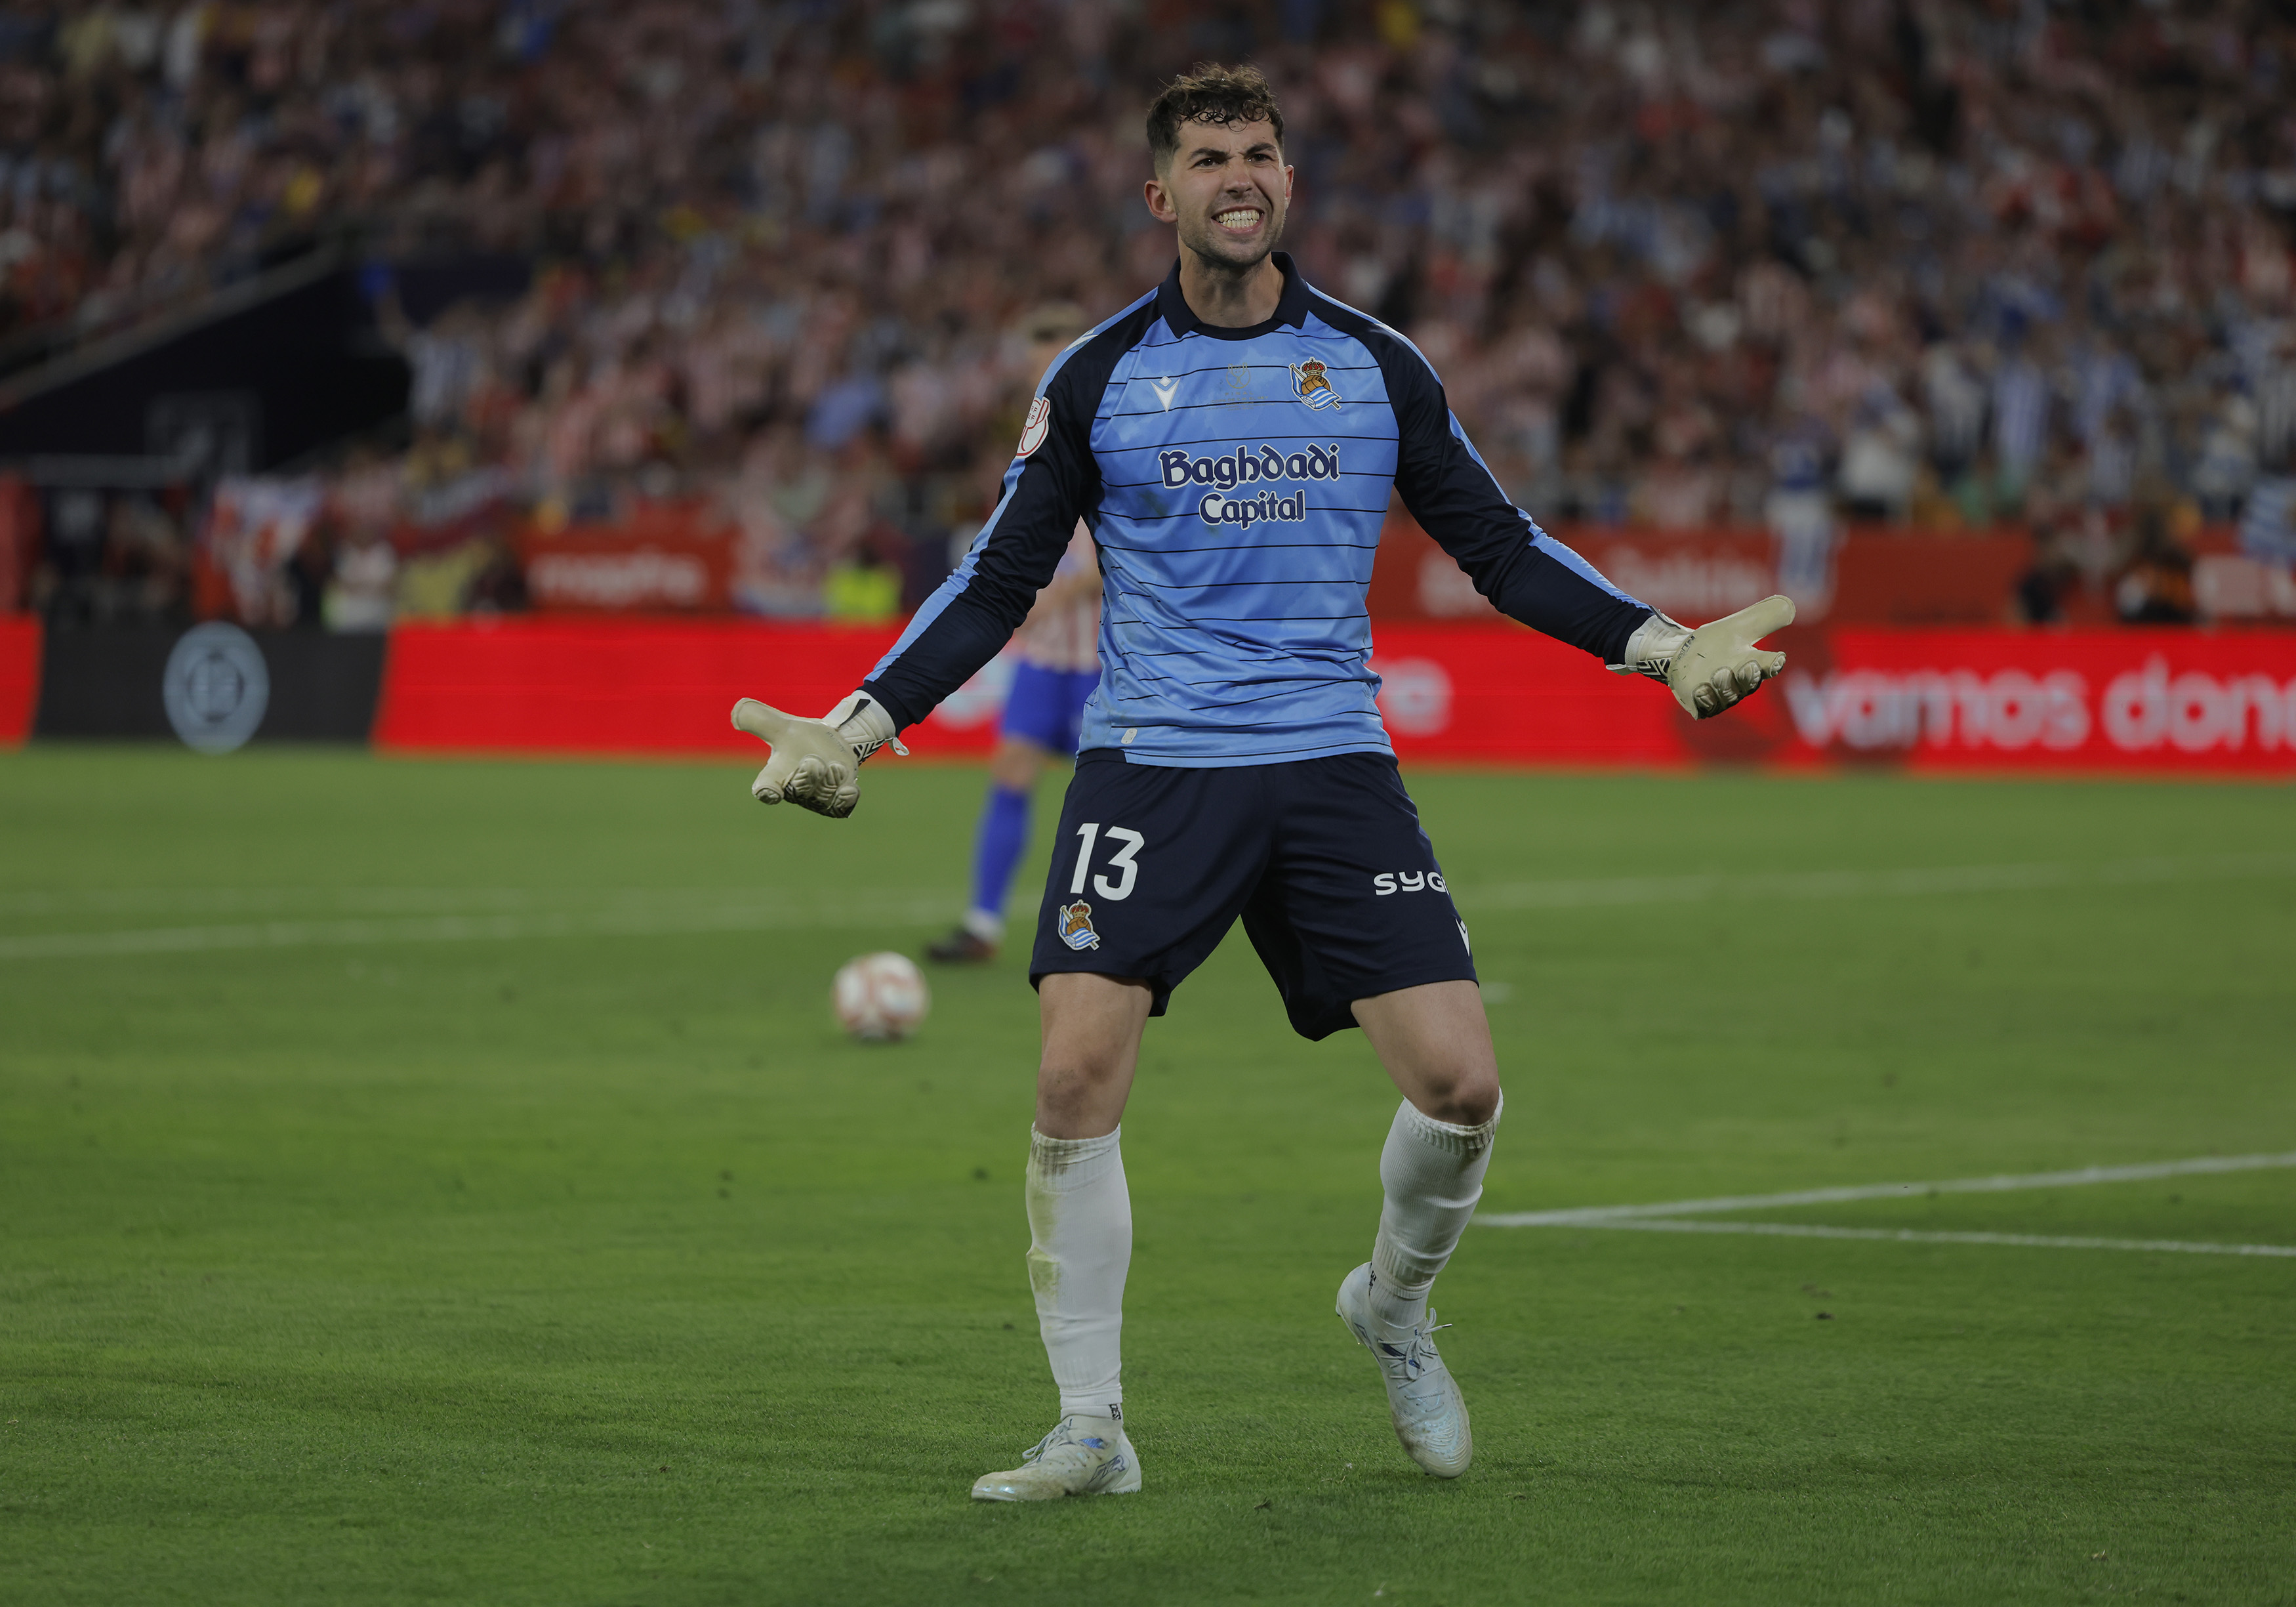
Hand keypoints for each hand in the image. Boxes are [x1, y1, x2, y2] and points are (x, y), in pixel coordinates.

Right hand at [730, 691, 899, 817]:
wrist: (833, 741)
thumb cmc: (801, 737)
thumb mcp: (780, 724)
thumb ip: (757, 718)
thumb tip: (737, 711)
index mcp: (776, 774)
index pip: (765, 788)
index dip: (766, 792)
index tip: (769, 792)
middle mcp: (795, 790)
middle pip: (800, 790)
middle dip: (809, 775)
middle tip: (814, 760)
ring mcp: (818, 798)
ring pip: (823, 796)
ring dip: (830, 781)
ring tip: (834, 766)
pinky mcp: (839, 800)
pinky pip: (841, 805)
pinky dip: (846, 798)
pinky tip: (849, 789)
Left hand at [1612, 595, 1793, 719]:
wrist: (1680, 654)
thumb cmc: (1715, 642)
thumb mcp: (1738, 625)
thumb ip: (1764, 616)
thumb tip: (1790, 605)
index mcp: (1754, 663)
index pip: (1769, 665)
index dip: (1774, 664)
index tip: (1777, 658)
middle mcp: (1740, 684)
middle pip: (1749, 683)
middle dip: (1749, 676)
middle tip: (1747, 665)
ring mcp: (1721, 697)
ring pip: (1728, 696)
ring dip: (1724, 685)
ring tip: (1718, 672)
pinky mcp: (1701, 705)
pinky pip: (1705, 707)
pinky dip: (1704, 699)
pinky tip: (1699, 688)